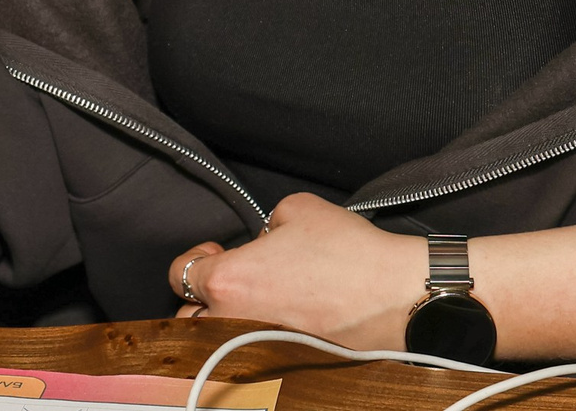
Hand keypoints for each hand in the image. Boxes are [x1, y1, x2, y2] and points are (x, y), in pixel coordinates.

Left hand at [168, 193, 426, 349]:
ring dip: (223, 324)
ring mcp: (254, 351)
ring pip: (215, 342)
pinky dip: (253, 343)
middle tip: (233, 281)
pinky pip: (248, 355)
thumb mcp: (296, 209)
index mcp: (227, 280)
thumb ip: (264, 223)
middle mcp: (231, 323)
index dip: (199, 257)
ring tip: (253, 305)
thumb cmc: (348, 253)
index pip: (181, 274)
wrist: (394, 296)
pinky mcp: (278, 366)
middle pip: (189, 318)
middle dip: (203, 299)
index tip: (217, 252)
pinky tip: (278, 323)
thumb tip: (263, 241)